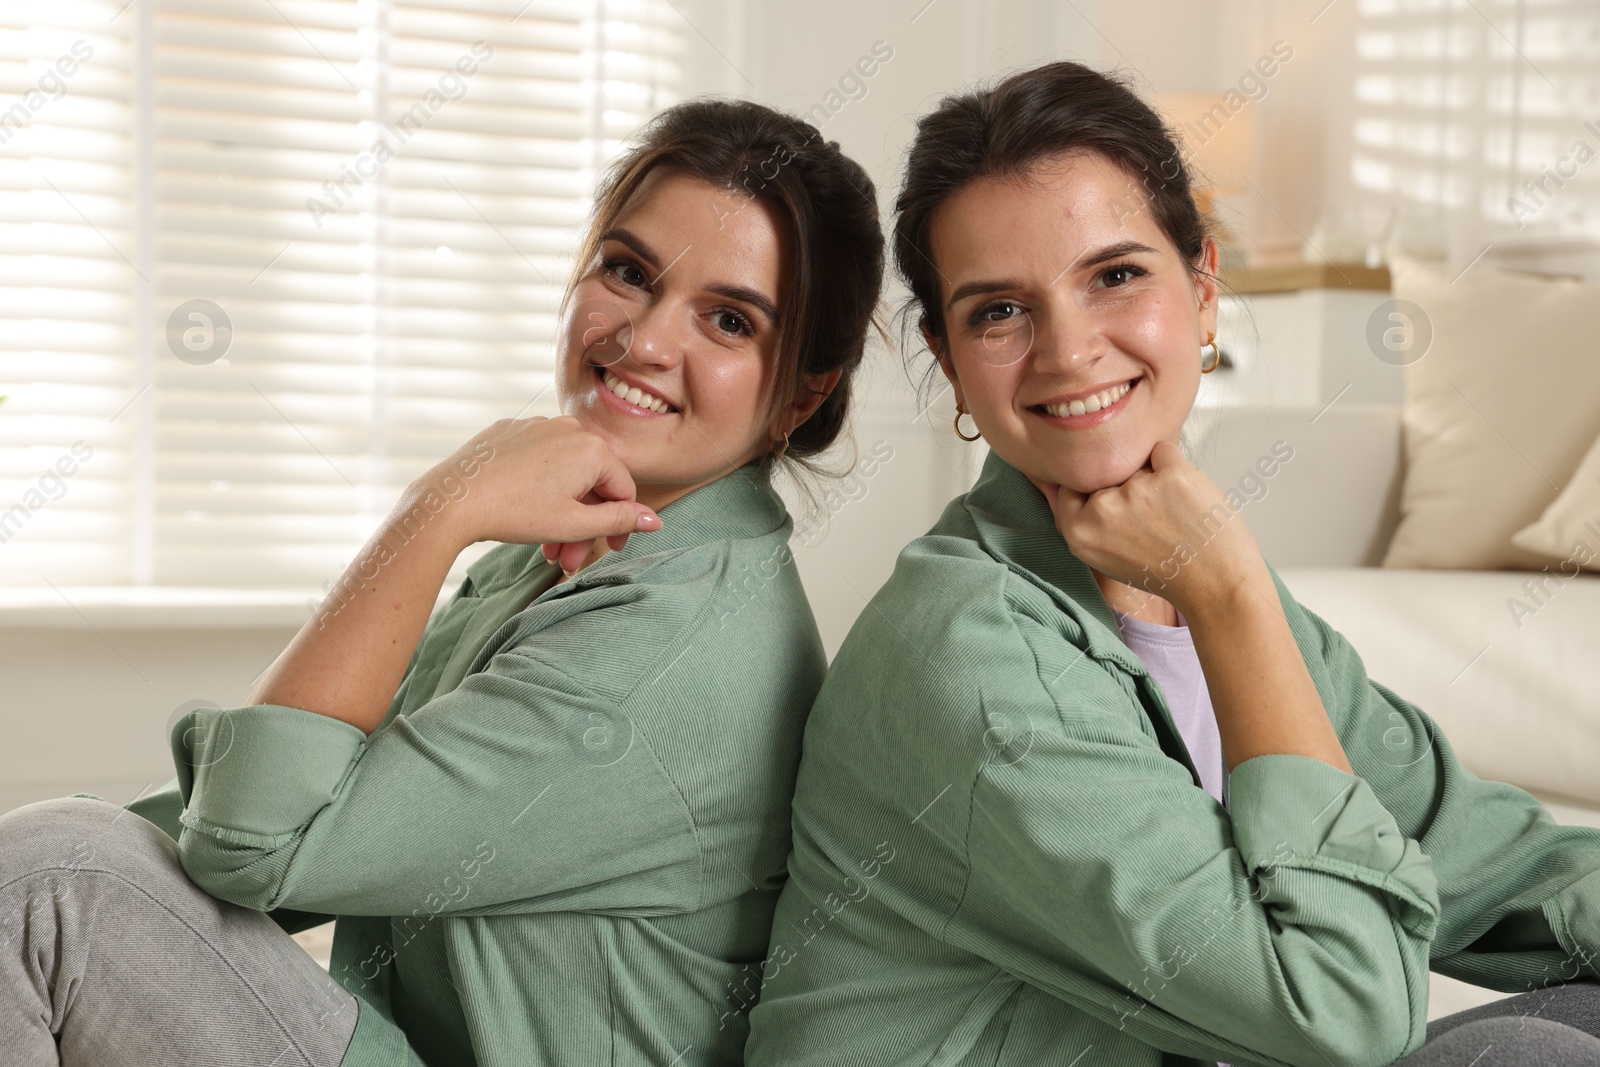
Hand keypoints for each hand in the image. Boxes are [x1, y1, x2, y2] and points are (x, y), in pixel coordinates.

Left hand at [416, 416, 659, 571]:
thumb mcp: (574, 524)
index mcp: (592, 448)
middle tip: (568, 561)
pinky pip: (538, 462)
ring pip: (564, 475)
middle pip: (591, 484)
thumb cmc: (515, 512)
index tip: (609, 550)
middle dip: (583, 527)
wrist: (452, 500)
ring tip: (546, 548)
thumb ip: (618, 520)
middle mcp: (568, 427)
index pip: (622, 490)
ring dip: (562, 513)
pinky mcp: (509, 431)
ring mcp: (536, 425)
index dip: (619, 525)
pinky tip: (524, 515)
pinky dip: (539, 490)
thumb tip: (654, 520)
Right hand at [1036, 440, 1265, 615]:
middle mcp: (1103, 509)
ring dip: (1154, 480)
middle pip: (1106, 476)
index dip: (1091, 492)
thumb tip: (1058, 485)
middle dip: (1127, 488)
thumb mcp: (1106, 557)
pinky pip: (1164, 451)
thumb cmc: (1166, 573)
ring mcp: (1137, 488)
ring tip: (1174, 516)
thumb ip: (1083, 523)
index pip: (1068, 491)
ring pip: (1137, 464)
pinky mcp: (1173, 475)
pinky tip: (1185, 497)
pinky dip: (1176, 466)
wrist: (1216, 585)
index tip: (1111, 501)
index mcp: (1080, 533)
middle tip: (1152, 522)